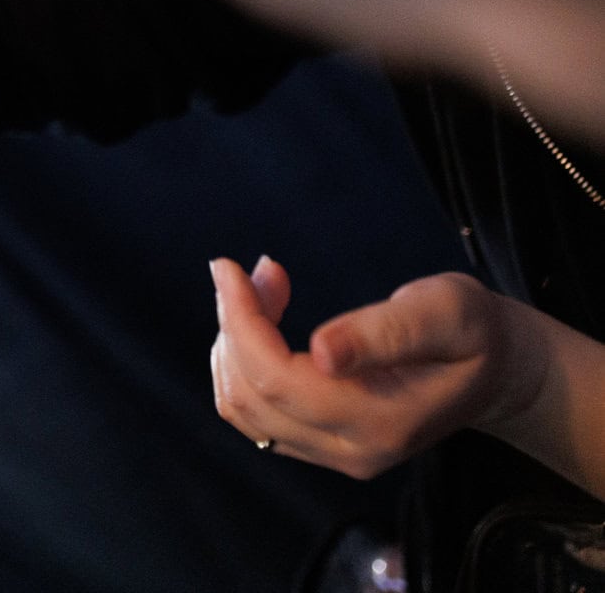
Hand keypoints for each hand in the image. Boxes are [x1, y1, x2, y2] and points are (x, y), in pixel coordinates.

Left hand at [209, 257, 545, 479]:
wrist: (494, 371)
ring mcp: (333, 455)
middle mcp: (353, 450)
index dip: (240, 321)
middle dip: (235, 323)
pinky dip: (241, 363)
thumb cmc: (471, 331)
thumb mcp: (445, 314)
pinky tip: (262, 323)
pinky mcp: (319, 446)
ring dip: (233, 342)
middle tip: (261, 269)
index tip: (227, 267)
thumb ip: (387, 332)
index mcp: (384, 421)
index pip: (277, 380)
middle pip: (251, 395)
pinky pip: (253, 414)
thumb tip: (321, 351)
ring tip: (264, 288)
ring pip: (242, 407)